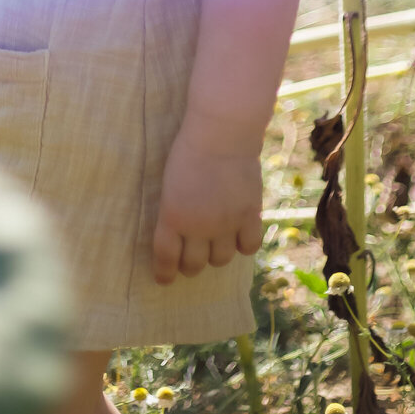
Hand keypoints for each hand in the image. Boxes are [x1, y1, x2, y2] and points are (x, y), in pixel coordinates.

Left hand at [151, 127, 263, 283]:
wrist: (221, 133)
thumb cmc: (188, 150)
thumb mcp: (170, 183)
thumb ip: (175, 210)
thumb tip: (179, 232)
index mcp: (173, 217)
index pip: (166, 257)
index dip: (165, 273)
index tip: (164, 280)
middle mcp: (199, 227)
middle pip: (194, 264)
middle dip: (190, 265)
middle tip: (192, 257)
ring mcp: (226, 224)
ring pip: (221, 259)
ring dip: (216, 255)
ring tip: (216, 243)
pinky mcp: (249, 216)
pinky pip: (249, 247)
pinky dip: (244, 245)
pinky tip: (240, 235)